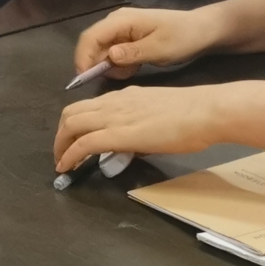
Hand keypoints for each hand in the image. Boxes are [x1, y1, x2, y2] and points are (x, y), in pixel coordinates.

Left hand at [54, 84, 226, 171]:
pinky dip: (70, 155)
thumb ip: (141, 123)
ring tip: (62, 163)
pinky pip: (84, 143)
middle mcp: (115, 103)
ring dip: (61, 145)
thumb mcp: (158, 112)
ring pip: (71, 124)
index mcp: (125, 97)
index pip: (89, 106)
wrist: (204, 111)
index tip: (74, 141)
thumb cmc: (192, 114)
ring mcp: (115, 117)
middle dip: (61, 134)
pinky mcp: (118, 134)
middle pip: (71, 112)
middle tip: (62, 153)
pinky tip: (68, 168)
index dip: (75, 124)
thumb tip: (134, 143)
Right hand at [73, 6, 224, 79]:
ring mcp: (121, 31)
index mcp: (122, 20)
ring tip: (134, 70)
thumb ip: (132, 53)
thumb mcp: (160, 48)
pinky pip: (112, 56)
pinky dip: (120, 66)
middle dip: (99, 65)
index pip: (91, 37)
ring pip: (101, 53)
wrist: (201, 31)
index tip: (84, 79)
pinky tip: (136, 67)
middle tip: (120, 76)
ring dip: (112, 67)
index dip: (83, 57)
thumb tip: (109, 57)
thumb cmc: (182, 37)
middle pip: (93, 45)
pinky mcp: (126, 40)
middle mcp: (116, 22)